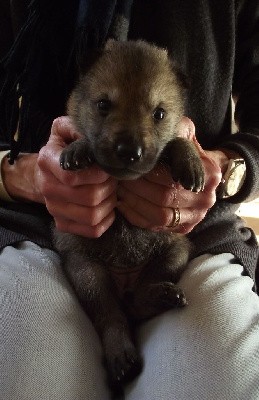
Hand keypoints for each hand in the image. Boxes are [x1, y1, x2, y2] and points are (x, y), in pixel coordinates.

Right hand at [37, 116, 116, 236]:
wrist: (45, 174)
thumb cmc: (62, 151)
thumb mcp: (64, 131)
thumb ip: (75, 127)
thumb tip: (91, 133)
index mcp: (47, 161)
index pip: (72, 176)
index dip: (97, 174)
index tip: (106, 168)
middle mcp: (47, 187)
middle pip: (89, 197)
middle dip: (109, 187)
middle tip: (111, 179)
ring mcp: (54, 209)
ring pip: (93, 216)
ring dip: (109, 204)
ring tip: (109, 192)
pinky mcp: (62, 224)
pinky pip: (93, 230)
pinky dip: (107, 220)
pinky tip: (107, 208)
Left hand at [117, 117, 222, 233]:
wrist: (202, 174)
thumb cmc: (187, 152)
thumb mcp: (185, 136)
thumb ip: (177, 131)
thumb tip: (163, 127)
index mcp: (208, 174)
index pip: (170, 180)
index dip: (147, 175)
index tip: (131, 168)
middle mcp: (205, 199)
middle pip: (163, 199)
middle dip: (137, 189)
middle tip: (120, 179)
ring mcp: (195, 216)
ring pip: (159, 216)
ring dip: (135, 204)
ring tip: (121, 191)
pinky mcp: (183, 227)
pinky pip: (156, 227)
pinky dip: (137, 217)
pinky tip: (125, 205)